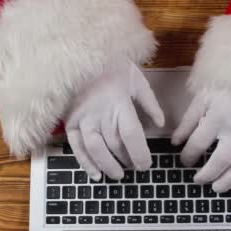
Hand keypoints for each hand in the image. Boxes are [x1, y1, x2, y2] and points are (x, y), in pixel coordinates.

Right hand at [64, 62, 163, 180]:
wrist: (80, 55)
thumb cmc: (112, 67)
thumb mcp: (136, 79)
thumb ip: (150, 103)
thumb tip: (160, 124)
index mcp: (119, 102)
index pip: (131, 134)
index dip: (139, 153)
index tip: (146, 165)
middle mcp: (100, 112)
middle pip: (115, 144)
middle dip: (127, 160)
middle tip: (135, 168)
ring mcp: (83, 118)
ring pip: (96, 149)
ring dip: (108, 165)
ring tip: (119, 175)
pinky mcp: (70, 122)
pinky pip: (76, 147)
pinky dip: (85, 163)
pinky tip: (96, 175)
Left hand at [172, 90, 230, 194]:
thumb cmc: (227, 89)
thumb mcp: (202, 99)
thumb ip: (188, 122)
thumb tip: (175, 142)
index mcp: (217, 116)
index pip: (198, 143)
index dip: (188, 156)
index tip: (184, 161)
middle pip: (222, 158)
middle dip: (208, 173)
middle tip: (198, 180)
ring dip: (229, 180)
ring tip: (216, 188)